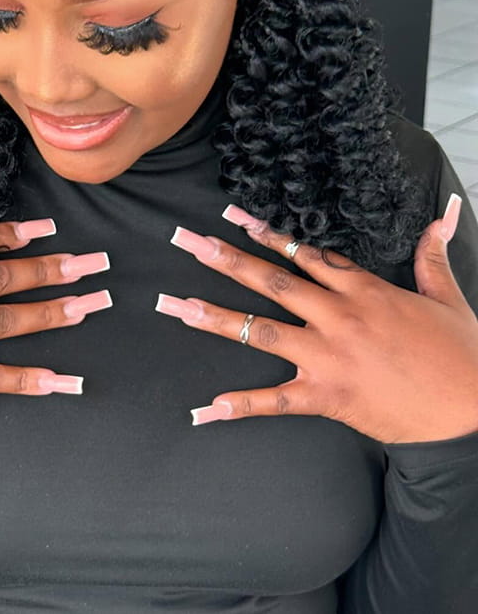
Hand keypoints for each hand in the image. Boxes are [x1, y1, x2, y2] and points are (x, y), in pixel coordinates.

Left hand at [157, 195, 477, 443]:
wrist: (474, 413)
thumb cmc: (462, 355)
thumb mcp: (448, 297)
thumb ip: (432, 254)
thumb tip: (443, 213)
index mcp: (364, 290)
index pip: (306, 255)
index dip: (267, 234)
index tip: (234, 218)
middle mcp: (339, 317)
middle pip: (272, 281)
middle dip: (225, 259)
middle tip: (186, 243)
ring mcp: (329, 357)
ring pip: (263, 331)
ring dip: (217, 317)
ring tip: (178, 306)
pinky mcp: (328, 397)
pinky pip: (277, 400)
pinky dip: (241, 404)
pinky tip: (206, 407)